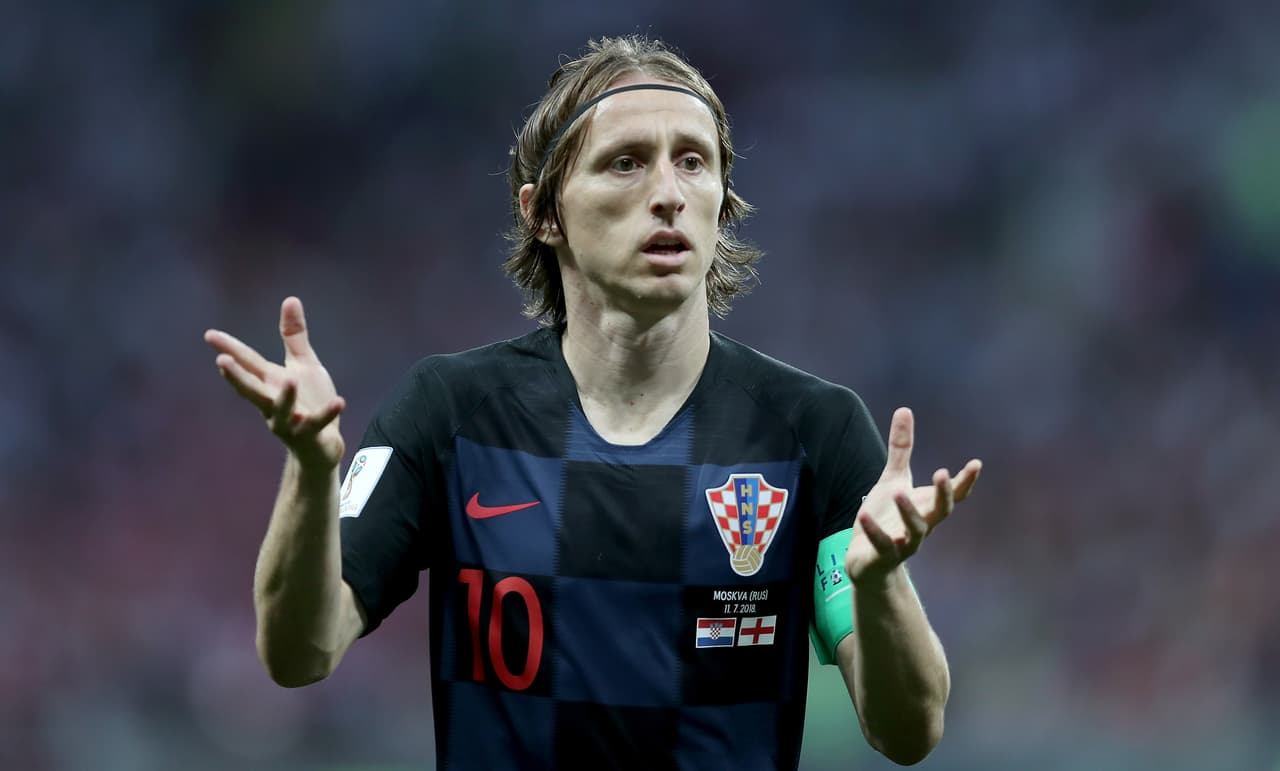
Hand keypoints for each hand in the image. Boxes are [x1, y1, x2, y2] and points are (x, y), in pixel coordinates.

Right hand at [204, 297, 345, 469]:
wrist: (321, 446)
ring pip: (282, 411)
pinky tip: (339, 402)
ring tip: (289, 380)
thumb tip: (290, 299)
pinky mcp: (310, 435)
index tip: (209, 335)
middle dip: (237, 377)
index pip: (248, 363)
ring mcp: (290, 422)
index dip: (230, 349)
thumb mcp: (303, 365)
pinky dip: (327, 413)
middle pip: (252, 390)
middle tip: (221, 362)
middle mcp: (273, 403)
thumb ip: (294, 336)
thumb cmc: (308, 402)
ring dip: (285, 398)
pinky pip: (318, 423)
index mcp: (271, 383)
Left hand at [844, 407, 980, 584]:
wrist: (867, 561)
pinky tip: (864, 515)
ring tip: (898, 492)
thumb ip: (901, 448)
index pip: (953, 495)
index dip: (965, 481)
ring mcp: (904, 543)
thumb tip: (904, 409)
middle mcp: (921, 526)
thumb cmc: (885, 517)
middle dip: (944, 494)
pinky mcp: (883, 556)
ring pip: (914, 531)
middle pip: (941, 512)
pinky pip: (882, 545)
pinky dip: (875, 531)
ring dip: (908, 512)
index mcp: (926, 507)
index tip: (976, 464)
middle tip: (944, 473)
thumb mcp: (892, 479)